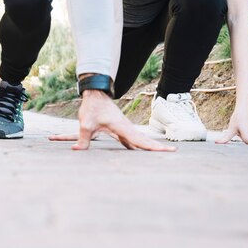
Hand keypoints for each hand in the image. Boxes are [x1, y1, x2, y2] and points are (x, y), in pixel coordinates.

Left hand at [49, 90, 175, 150]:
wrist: (95, 94)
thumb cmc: (92, 108)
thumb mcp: (85, 125)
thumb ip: (82, 140)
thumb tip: (76, 150)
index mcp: (121, 127)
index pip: (139, 140)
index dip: (152, 147)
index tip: (167, 150)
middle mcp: (125, 128)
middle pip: (143, 140)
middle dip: (156, 147)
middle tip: (171, 152)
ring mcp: (123, 128)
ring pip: (137, 139)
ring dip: (147, 145)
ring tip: (161, 152)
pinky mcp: (119, 129)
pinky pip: (129, 139)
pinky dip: (135, 144)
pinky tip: (136, 150)